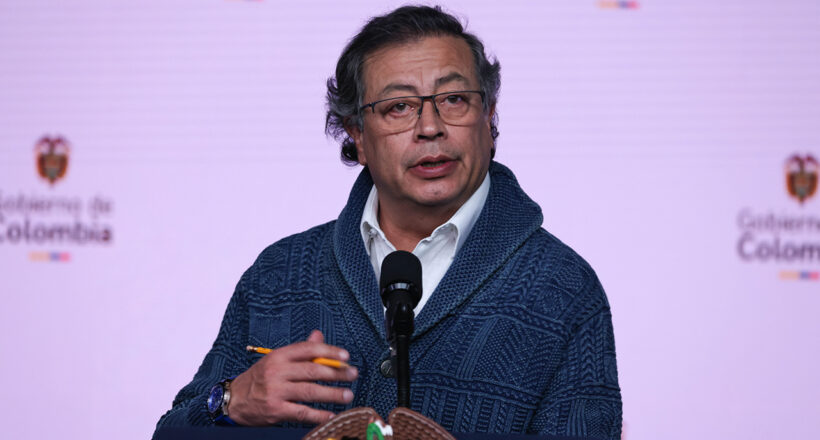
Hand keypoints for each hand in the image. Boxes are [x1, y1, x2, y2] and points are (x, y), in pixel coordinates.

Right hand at [227, 330, 357, 425]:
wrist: (233, 400)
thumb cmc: (259, 379)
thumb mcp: (276, 360)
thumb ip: (300, 350)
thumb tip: (319, 335)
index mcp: (279, 356)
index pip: (308, 349)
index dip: (329, 351)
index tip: (346, 356)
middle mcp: (277, 372)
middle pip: (313, 370)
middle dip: (337, 373)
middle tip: (353, 375)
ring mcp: (276, 391)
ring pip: (311, 392)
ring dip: (332, 394)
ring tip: (347, 395)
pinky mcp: (276, 410)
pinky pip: (302, 412)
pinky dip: (319, 415)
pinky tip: (331, 415)